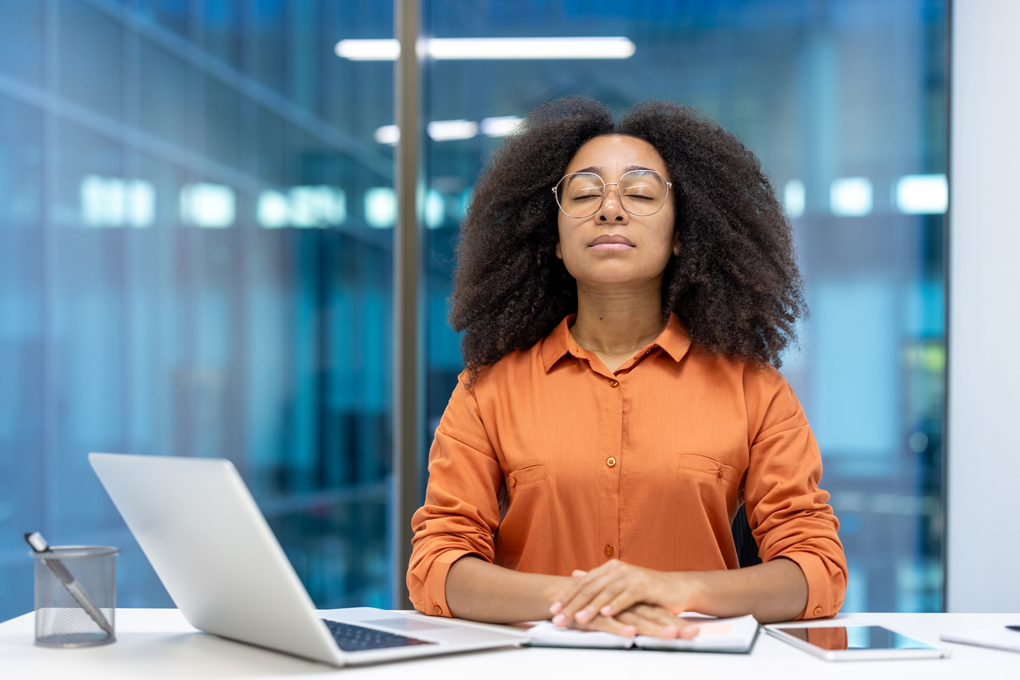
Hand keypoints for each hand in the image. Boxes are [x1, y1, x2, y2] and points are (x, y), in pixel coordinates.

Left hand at [550, 560, 701, 633]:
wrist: (677, 588)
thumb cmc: (647, 590)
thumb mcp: (620, 583)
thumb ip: (598, 580)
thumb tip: (575, 574)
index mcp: (610, 568)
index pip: (583, 583)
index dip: (567, 596)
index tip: (553, 610)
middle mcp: (618, 569)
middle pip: (591, 587)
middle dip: (573, 604)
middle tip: (559, 618)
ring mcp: (631, 576)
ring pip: (606, 592)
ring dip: (591, 607)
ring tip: (578, 619)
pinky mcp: (645, 586)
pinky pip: (627, 596)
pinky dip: (615, 605)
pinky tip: (606, 614)